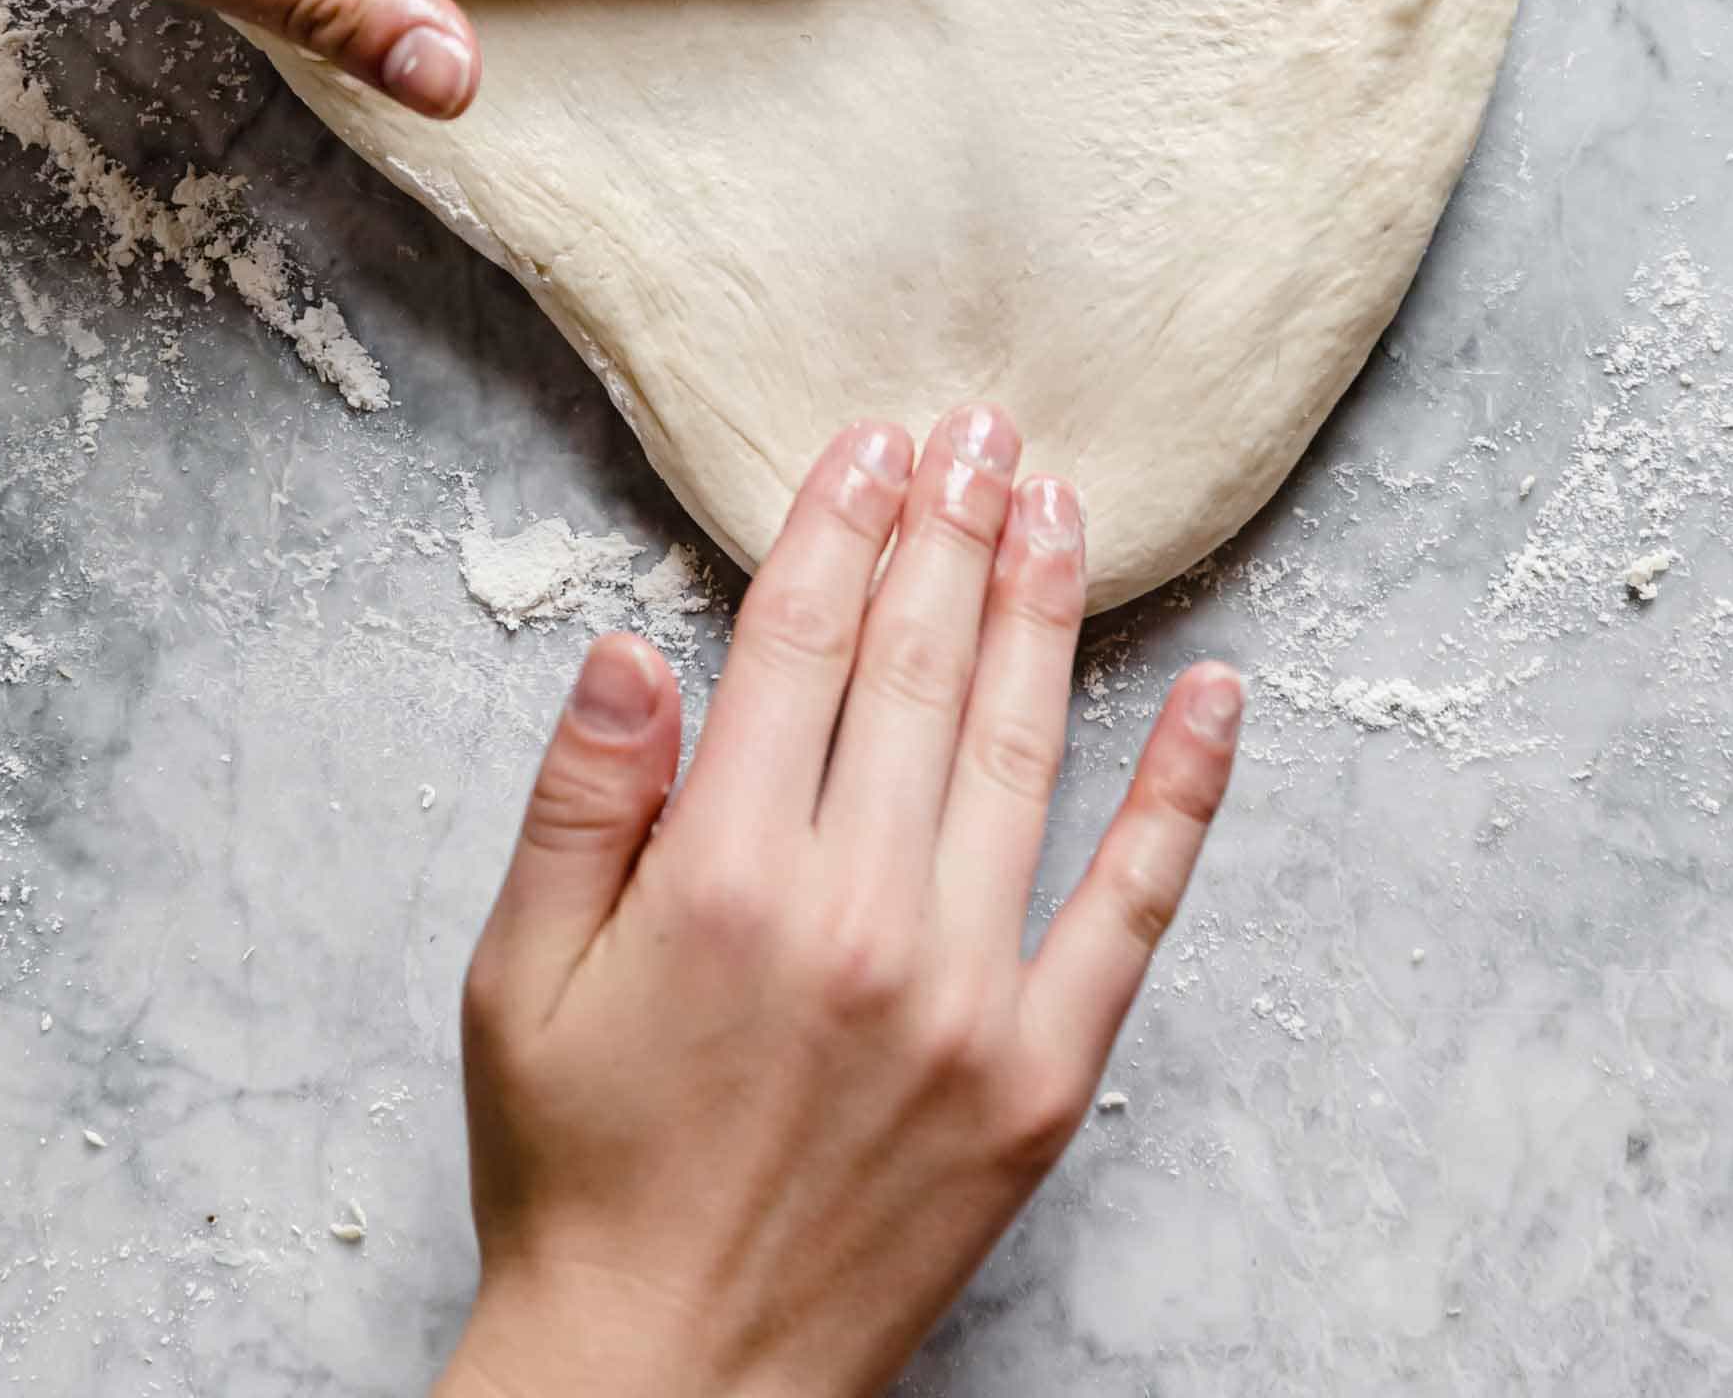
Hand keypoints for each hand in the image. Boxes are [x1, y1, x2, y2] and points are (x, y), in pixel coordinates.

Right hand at [441, 413, 1244, 1397]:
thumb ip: (579, 801)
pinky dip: (1182, 793)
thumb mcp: (517, 979)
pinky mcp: (1041, 1075)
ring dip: (1043, 612)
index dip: (841, 529)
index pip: (801, 648)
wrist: (666, 1386)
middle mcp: (856, 917)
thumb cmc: (576, 1176)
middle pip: (918, 672)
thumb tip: (629, 646)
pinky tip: (1216, 694)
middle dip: (951, 531)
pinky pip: (1131, 908)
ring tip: (1060, 506)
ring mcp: (963, 995)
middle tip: (983, 429)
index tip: (874, 444)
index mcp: (723, 879)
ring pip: (1019, 752)